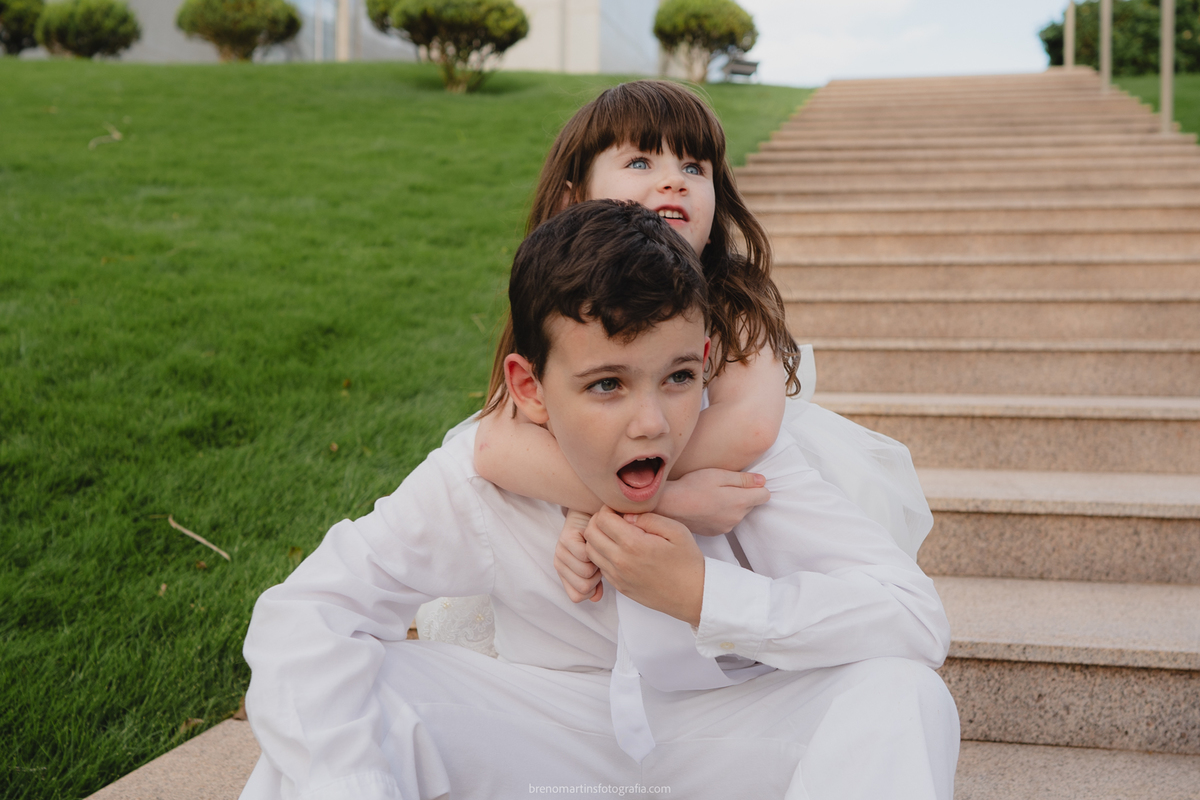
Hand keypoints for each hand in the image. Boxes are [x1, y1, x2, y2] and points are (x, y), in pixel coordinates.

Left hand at [555, 510, 602, 602]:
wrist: (591, 513)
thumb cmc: (595, 540)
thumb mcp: (595, 565)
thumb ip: (595, 584)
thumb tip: (596, 598)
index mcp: (564, 573)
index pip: (576, 597)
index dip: (592, 589)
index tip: (597, 574)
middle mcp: (558, 564)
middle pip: (583, 587)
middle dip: (598, 576)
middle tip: (599, 560)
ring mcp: (560, 551)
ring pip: (586, 572)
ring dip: (598, 562)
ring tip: (598, 550)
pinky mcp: (566, 538)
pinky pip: (585, 555)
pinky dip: (596, 550)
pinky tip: (596, 541)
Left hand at [583, 508, 704, 625]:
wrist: (693, 596)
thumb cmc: (688, 562)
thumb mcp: (676, 531)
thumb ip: (649, 518)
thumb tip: (627, 515)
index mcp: (633, 544)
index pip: (602, 519)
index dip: (607, 508)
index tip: (619, 508)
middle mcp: (620, 561)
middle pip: (590, 534)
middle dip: (598, 521)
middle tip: (614, 518)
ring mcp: (618, 576)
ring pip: (590, 551)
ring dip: (597, 538)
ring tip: (614, 534)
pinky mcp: (619, 586)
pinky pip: (599, 566)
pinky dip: (602, 554)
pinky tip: (618, 550)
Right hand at [655, 469, 769, 535]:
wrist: (670, 506)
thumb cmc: (693, 486)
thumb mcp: (719, 475)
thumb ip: (743, 479)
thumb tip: (762, 481)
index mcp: (740, 502)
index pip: (765, 495)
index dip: (756, 486)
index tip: (743, 481)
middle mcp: (737, 517)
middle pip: (751, 504)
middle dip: (743, 495)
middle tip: (723, 486)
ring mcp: (727, 527)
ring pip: (738, 513)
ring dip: (732, 505)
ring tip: (712, 496)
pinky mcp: (716, 532)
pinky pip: (727, 521)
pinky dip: (721, 514)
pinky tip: (707, 506)